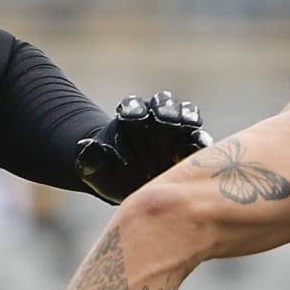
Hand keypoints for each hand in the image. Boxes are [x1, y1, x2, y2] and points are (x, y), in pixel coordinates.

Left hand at [76, 91, 209, 203]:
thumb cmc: (109, 175)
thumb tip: (89, 146)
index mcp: (130, 119)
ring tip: (184, 124)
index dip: (132, 108)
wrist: (130, 187)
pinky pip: (199, 139)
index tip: (129, 116)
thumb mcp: (94, 171)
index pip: (132, 106)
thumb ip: (90, 160)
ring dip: (185, 116)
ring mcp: (176, 131)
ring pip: (185, 113)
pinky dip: (201, 140)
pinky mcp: (190, 147)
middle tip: (162, 117)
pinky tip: (199, 145)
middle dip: (163, 107)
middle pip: (163, 103)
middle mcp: (155, 119)